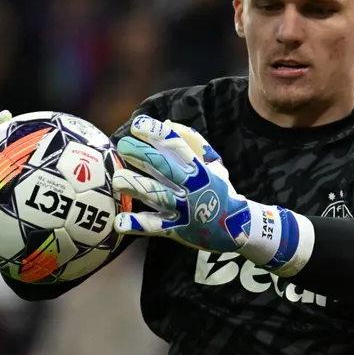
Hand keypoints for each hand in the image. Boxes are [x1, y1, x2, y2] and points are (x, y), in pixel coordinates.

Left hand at [110, 116, 313, 275]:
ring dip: (138, 187)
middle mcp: (191, 187)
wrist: (236, 228)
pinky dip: (137, 225)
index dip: (158, 134)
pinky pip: (155, 227)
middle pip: (165, 168)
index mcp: (199, 169)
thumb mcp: (213, 164)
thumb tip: (168, 124)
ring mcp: (184, 210)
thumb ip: (193, 142)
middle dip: (143, 155)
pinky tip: (119, 221)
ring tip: (117, 179)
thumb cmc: (219, 190)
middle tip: (123, 145)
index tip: (138, 124)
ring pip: (159, 196)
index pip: (178, 146)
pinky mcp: (177, 230)